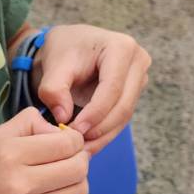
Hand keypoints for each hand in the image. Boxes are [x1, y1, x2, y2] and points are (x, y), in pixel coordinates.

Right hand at [0, 108, 88, 193]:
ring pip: (79, 190)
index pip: (67, 143)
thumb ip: (28, 124)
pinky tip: (43, 192)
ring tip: (61, 173)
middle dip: (80, 157)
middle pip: (79, 167)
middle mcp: (22, 184)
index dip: (74, 138)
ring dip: (76, 178)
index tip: (66, 139)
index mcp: (10, 154)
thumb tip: (59, 130)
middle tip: (69, 155)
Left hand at [34, 25, 150, 154]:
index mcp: (121, 47)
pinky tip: (88, 143)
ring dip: (103, 135)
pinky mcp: (134, 92)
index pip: (112, 88)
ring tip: (80, 148)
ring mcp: (139, 77)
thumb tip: (63, 117)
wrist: (70, 44)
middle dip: (100, 128)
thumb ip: (54, 90)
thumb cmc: (64, 49)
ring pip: (125, 116)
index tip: (74, 130)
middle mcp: (138, 61)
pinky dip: (105, 132)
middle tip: (77, 144)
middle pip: (123, 105)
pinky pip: (122, 118)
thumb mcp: (54, 65)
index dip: (95, 113)